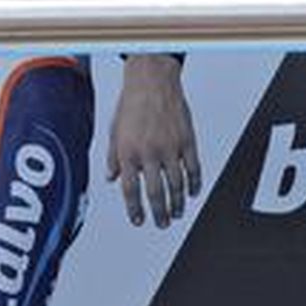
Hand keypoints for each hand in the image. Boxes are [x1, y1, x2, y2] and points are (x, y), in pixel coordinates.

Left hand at [107, 53, 201, 227]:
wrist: (152, 81)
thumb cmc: (131, 104)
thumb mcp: (113, 130)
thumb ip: (112, 157)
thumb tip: (111, 179)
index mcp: (127, 151)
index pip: (131, 189)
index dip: (134, 209)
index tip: (138, 221)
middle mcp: (149, 152)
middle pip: (155, 193)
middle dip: (158, 213)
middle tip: (160, 224)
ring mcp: (171, 148)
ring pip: (176, 185)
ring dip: (177, 204)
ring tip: (175, 213)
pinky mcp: (188, 142)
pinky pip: (194, 170)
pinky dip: (194, 185)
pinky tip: (192, 193)